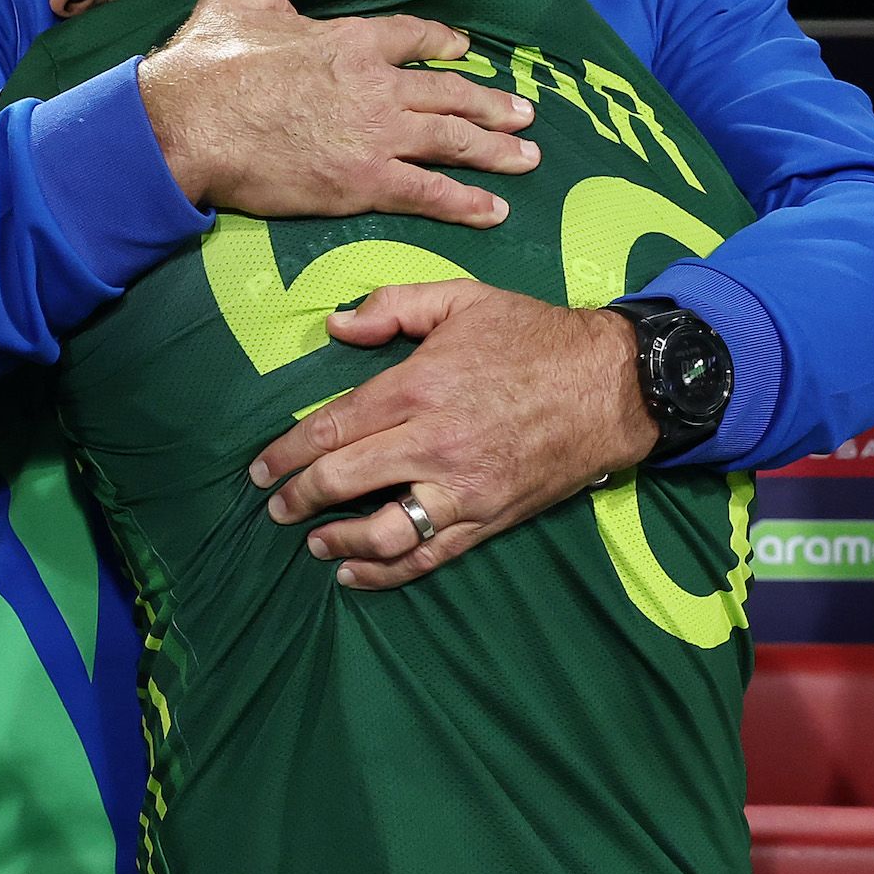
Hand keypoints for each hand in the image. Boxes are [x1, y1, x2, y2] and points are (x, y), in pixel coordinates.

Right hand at [137, 0, 537, 226]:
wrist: (190, 125)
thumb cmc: (205, 68)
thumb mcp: (238, 6)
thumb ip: (271, 1)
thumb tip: (278, 2)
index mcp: (348, 39)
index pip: (412, 37)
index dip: (442, 44)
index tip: (463, 50)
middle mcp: (376, 84)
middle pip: (449, 91)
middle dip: (492, 103)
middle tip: (524, 113)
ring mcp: (377, 133)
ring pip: (453, 139)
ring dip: (496, 149)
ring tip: (528, 156)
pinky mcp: (366, 181)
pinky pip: (431, 192)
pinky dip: (466, 202)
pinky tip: (494, 210)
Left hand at [251, 284, 657, 589]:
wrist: (613, 385)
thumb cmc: (535, 336)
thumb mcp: (463, 299)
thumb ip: (395, 306)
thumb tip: (337, 327)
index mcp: (417, 389)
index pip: (331, 429)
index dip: (285, 454)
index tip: (260, 469)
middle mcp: (433, 445)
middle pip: (342, 481)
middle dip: (298, 497)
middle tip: (273, 507)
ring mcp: (462, 489)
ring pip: (381, 531)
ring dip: (336, 541)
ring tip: (311, 543)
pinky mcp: (488, 518)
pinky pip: (428, 556)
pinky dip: (385, 572)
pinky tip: (354, 573)